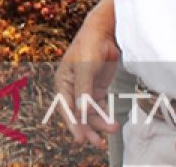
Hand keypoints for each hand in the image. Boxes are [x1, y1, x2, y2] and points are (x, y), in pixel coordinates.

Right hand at [54, 0, 120, 147]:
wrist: (105, 33)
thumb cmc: (90, 46)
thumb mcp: (85, 68)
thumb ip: (84, 91)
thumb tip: (82, 112)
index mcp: (63, 82)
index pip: (65, 107)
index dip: (72, 124)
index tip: (80, 139)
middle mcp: (72, 88)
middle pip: (78, 113)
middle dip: (87, 128)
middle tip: (97, 143)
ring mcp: (85, 89)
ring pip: (90, 112)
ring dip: (99, 123)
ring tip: (113, 130)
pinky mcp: (97, 88)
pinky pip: (99, 106)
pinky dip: (105, 115)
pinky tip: (113, 122)